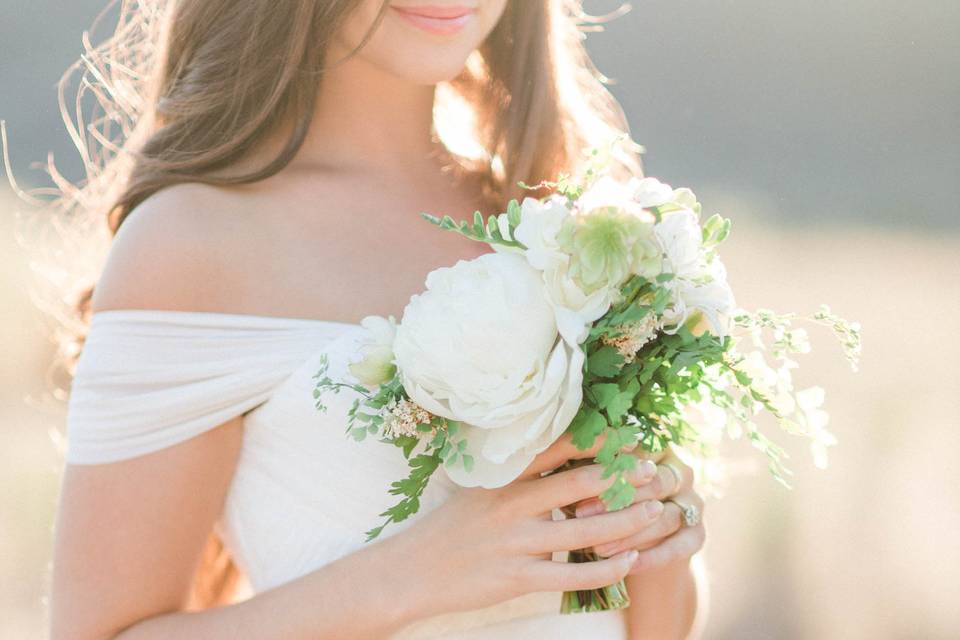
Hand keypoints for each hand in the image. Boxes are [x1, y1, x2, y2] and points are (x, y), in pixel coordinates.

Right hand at [380, 435, 662, 619]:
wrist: (413, 571)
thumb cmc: (451, 527)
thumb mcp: (480, 489)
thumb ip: (518, 475)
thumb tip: (564, 457)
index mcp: (503, 477)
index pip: (557, 448)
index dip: (597, 441)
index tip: (629, 435)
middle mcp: (510, 504)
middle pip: (577, 485)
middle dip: (621, 477)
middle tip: (655, 471)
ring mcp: (514, 543)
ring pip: (583, 532)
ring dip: (625, 522)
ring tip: (655, 514)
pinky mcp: (517, 578)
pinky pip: (572, 575)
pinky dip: (606, 569)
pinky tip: (630, 562)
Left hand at [571, 445, 705, 572]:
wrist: (634, 546)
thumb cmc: (601, 502)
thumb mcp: (591, 483)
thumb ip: (582, 470)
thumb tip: (553, 464)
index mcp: (655, 448)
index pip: (638, 451)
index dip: (607, 467)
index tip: (572, 482)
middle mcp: (680, 471)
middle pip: (655, 482)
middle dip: (617, 500)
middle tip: (579, 514)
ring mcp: (693, 502)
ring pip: (665, 516)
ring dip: (629, 533)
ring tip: (596, 547)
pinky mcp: (697, 534)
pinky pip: (679, 546)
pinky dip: (651, 556)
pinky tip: (627, 565)